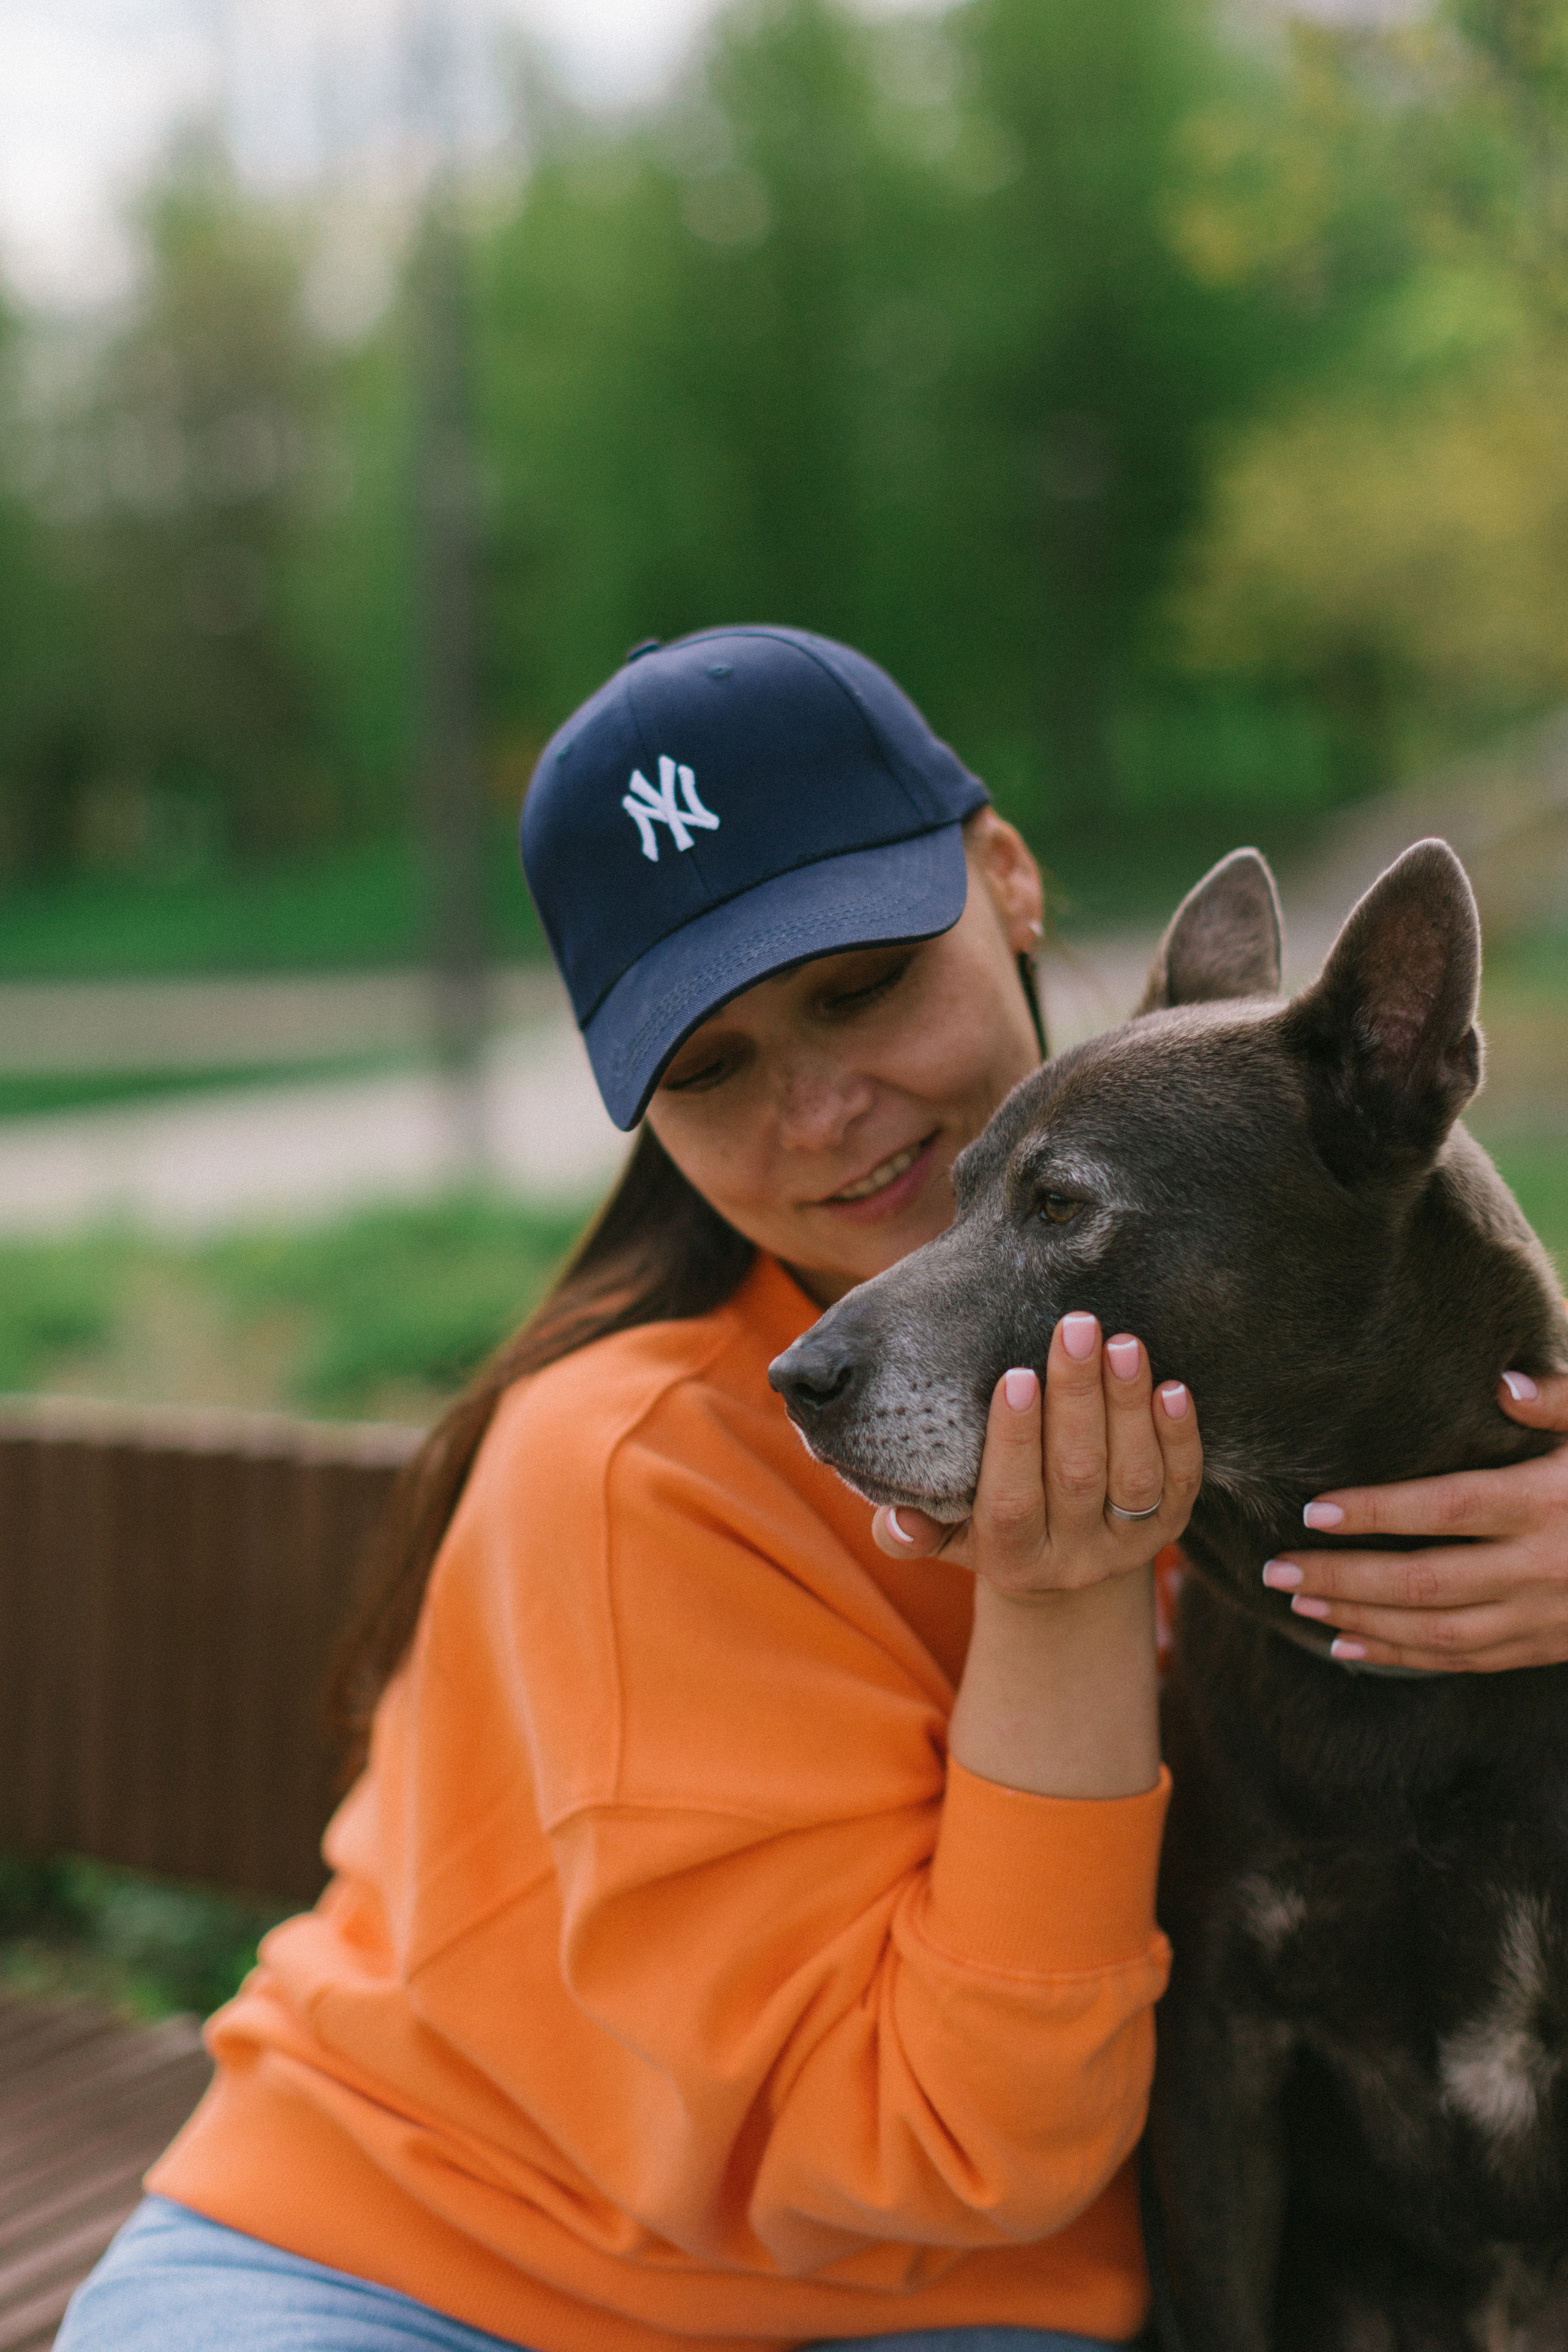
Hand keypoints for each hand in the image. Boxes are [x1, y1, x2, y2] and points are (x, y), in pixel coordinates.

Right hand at [870, 1313, 1200, 1798]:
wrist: (1060, 1566)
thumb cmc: (988, 1524)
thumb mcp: (946, 1533)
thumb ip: (912, 1530)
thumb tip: (896, 1521)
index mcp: (1011, 1560)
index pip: (1011, 1503)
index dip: (1014, 1442)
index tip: (1016, 1377)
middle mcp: (1073, 1561)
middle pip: (1077, 1477)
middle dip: (1077, 1399)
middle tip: (1075, 1327)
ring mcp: (1127, 1546)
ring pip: (1134, 1477)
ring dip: (1129, 1406)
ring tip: (1122, 1343)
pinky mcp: (1171, 1528)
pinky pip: (1182, 1483)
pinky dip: (1180, 1437)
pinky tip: (1172, 1387)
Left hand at [1262, 1371, 1567, 1670]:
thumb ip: (1561, 1401)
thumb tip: (1502, 1384)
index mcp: (1548, 1503)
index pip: (1446, 1508)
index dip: (1377, 1512)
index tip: (1314, 1511)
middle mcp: (1541, 1567)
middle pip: (1424, 1581)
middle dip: (1343, 1579)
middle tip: (1276, 1569)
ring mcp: (1545, 1617)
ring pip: (1436, 1632)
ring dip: (1361, 1621)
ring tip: (1298, 1604)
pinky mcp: (1547, 1646)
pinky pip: (1465, 1661)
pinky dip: (1403, 1658)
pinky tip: (1350, 1647)